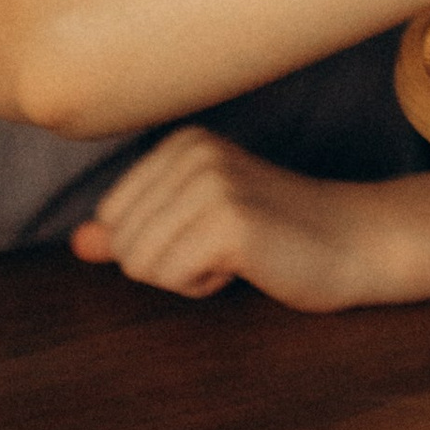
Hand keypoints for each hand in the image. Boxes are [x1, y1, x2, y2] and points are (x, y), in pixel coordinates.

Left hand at [72, 129, 370, 310]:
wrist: (351, 243)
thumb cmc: (273, 236)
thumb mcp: (195, 225)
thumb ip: (134, 230)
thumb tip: (79, 242)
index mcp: (181, 143)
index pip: (113, 217)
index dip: (158, 244)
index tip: (214, 233)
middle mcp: (193, 152)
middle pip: (123, 242)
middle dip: (168, 264)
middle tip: (228, 246)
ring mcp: (213, 183)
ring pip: (140, 263)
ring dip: (186, 275)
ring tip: (238, 253)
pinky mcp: (230, 220)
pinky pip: (172, 276)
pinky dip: (204, 285)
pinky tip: (246, 264)